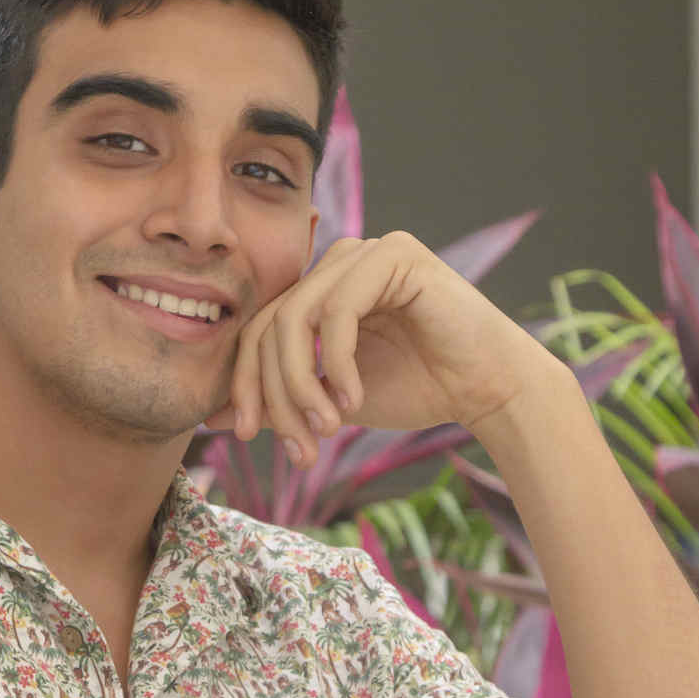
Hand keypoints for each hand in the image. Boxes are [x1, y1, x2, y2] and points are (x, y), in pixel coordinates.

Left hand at [200, 230, 558, 462]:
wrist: (486, 388)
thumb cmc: (415, 389)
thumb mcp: (328, 401)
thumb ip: (278, 398)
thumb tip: (212, 417)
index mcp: (317, 289)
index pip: (257, 331)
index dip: (244, 385)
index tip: (247, 436)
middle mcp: (335, 263)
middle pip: (269, 326)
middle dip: (272, 394)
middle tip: (295, 445)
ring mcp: (364, 252)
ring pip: (296, 319)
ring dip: (301, 384)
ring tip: (326, 428)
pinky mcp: (395, 255)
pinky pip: (338, 311)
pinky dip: (337, 364)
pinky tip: (353, 399)